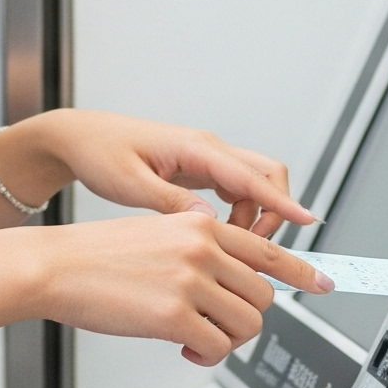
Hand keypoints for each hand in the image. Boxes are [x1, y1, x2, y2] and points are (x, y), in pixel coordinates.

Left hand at [24, 109, 313, 235]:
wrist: (80, 139)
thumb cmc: (100, 154)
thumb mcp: (131, 184)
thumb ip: (171, 203)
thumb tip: (209, 223)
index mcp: (196, 148)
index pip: (253, 176)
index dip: (283, 203)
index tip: (308, 221)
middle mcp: (207, 149)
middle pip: (267, 175)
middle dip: (275, 210)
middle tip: (257, 248)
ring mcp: (205, 158)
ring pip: (253, 186)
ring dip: (254, 217)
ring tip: (230, 249)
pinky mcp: (198, 170)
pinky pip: (234, 191)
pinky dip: (238, 214)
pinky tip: (218, 236)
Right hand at [32, 209, 331, 365]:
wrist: (55, 267)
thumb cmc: (97, 256)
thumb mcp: (158, 233)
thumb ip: (200, 249)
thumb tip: (233, 280)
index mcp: (200, 223)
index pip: (266, 249)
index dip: (301, 272)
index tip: (324, 284)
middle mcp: (202, 247)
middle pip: (262, 294)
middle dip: (244, 317)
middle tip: (217, 326)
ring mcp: (190, 281)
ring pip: (247, 323)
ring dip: (227, 340)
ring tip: (196, 339)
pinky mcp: (174, 316)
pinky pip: (217, 346)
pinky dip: (207, 354)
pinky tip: (184, 348)